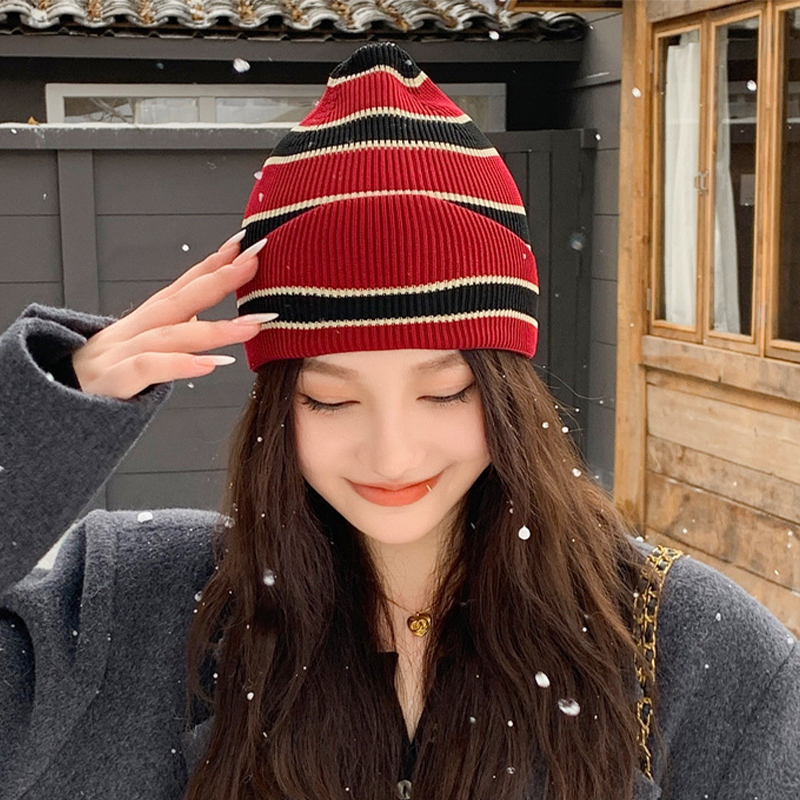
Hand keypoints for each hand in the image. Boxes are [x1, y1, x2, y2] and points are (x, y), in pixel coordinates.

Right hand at [71, 232, 275, 399]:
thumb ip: (171, 332)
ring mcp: (120, 353)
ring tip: (251, 326)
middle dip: (219, 279)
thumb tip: (202, 314)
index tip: (245, 245)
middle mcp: (133, 330)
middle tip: (255, 263)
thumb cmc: (98, 377)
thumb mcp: (138, 349)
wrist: (49, 403)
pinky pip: (148, 369)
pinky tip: (211, 364)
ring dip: (215, 328)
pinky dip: (179, 364)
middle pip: (180, 299)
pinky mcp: (111, 382)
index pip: (182, 286)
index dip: (212, 264)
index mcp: (142, 321)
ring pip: (171, 334)